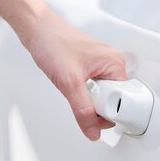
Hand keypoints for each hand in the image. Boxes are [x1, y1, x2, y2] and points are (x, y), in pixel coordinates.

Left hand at [17, 9, 127, 140]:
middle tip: (78, 95)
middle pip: (112, 97)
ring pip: (100, 93)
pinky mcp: (88, 64)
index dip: (108, 110)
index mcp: (114, 62)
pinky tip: (70, 84)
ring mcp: (99, 62)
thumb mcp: (69, 83)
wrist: (36, 29)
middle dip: (96, 104)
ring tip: (72, 86)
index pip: (123, 99)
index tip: (94, 113)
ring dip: (87, 98)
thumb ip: (82, 111)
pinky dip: (81, 90)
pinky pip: (92, 86)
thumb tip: (93, 131)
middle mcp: (110, 61)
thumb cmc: (53, 43)